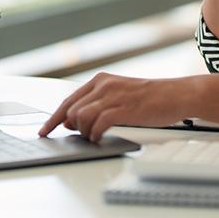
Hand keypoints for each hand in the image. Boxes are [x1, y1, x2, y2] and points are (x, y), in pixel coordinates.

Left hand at [37, 73, 187, 141]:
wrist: (174, 94)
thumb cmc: (148, 98)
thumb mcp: (118, 95)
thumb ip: (95, 105)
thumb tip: (70, 121)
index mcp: (100, 80)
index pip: (69, 100)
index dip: (54, 117)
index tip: (44, 130)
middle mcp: (104, 85)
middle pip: (71, 109)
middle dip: (68, 127)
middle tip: (75, 137)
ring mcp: (113, 96)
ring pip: (81, 117)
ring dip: (84, 132)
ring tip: (93, 136)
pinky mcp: (123, 109)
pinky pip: (98, 124)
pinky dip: (95, 134)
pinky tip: (99, 137)